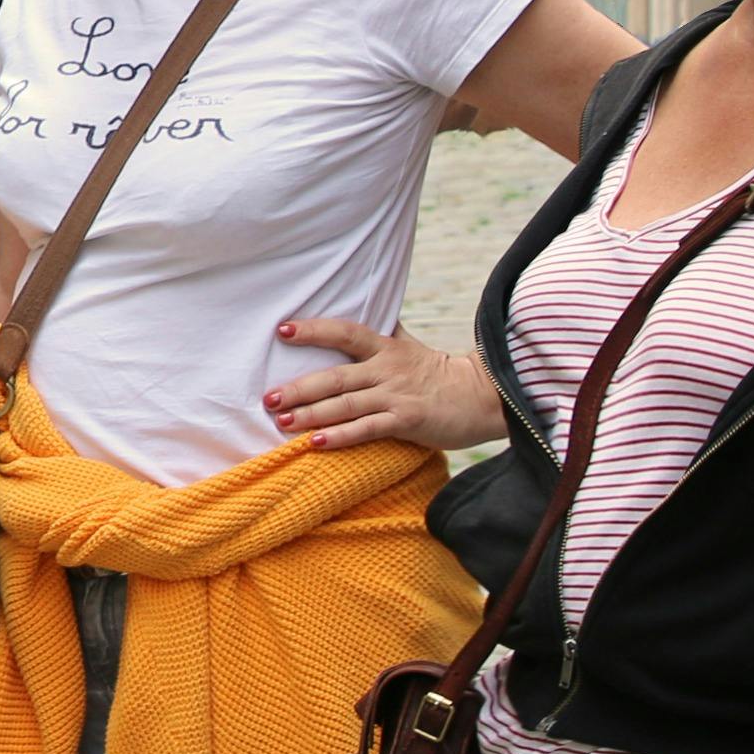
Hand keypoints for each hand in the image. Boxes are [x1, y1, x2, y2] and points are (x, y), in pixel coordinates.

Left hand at [267, 318, 508, 451]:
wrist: (485, 397)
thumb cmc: (441, 374)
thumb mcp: (411, 347)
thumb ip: (387, 334)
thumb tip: (371, 310)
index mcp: (386, 348)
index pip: (345, 332)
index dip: (314, 330)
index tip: (282, 330)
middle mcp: (387, 369)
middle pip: (335, 376)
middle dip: (298, 388)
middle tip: (268, 398)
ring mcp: (396, 395)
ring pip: (345, 404)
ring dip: (310, 414)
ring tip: (281, 422)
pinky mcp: (406, 420)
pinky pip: (366, 429)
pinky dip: (339, 436)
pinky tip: (315, 442)